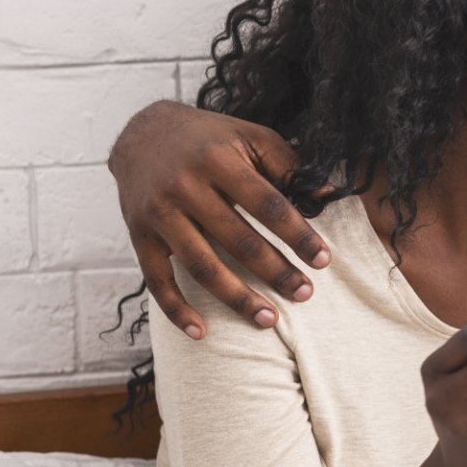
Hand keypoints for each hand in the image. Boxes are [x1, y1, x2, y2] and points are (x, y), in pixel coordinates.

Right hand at [109, 100, 330, 337]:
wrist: (142, 134)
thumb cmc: (210, 139)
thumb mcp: (250, 138)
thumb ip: (288, 166)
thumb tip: (326, 195)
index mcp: (218, 160)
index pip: (267, 204)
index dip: (297, 234)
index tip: (323, 260)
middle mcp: (184, 187)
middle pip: (237, 239)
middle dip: (275, 271)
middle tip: (305, 293)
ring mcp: (158, 214)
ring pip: (201, 266)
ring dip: (237, 298)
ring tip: (269, 320)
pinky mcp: (139, 236)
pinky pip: (156, 280)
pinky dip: (176, 309)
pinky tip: (202, 332)